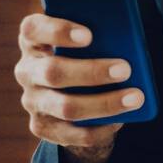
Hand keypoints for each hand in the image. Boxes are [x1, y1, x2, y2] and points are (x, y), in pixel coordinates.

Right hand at [15, 13, 146, 159]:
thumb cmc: (87, 51)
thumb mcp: (87, 37)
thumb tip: (126, 39)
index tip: (89, 36)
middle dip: (92, 72)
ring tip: (135, 98)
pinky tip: (121, 120)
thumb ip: (97, 33)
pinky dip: (99, 128)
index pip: (33, 29)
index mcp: (33, 39)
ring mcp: (32, 100)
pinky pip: (71, 133)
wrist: (73, 90)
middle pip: (53, 72)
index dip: (58, 31)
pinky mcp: (41, 126)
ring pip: (65, 107)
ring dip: (103, 104)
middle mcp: (27, 70)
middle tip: (125, 69)